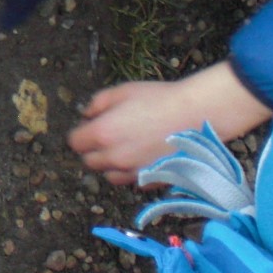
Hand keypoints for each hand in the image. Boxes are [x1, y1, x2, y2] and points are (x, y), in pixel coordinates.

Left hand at [67, 61, 272, 184]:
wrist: (197, 116)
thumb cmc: (158, 99)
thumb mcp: (122, 91)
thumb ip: (97, 104)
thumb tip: (87, 115)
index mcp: (102, 134)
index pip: (75, 143)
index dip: (80, 133)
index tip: (90, 126)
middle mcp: (115, 158)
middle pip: (90, 162)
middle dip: (93, 150)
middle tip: (108, 135)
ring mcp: (133, 172)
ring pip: (110, 175)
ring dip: (111, 164)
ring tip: (126, 147)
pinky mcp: (152, 180)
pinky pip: (132, 181)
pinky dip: (131, 172)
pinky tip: (143, 155)